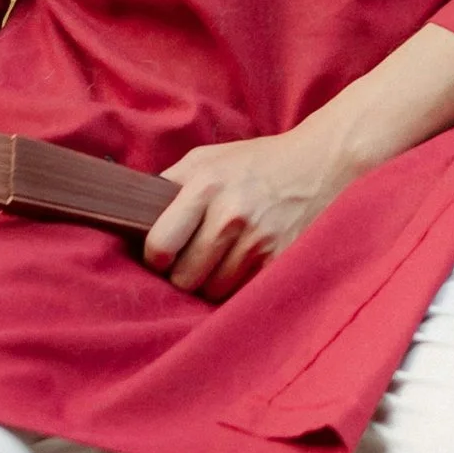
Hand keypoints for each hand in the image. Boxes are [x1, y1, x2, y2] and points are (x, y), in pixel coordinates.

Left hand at [141, 124, 351, 300]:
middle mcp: (232, 214)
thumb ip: (171, 185)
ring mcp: (260, 240)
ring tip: (222, 259)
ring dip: (212, 282)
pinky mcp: (282, 260)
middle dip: (183, 274)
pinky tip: (245, 264)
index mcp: (207, 184)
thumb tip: (132, 217)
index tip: (162, 254)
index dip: (156, 257)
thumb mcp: (208, 159)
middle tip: (193, 260)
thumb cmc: (255, 163)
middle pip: (184, 278)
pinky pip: (243, 293)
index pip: (160, 245)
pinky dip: (239, 285)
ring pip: (213, 291)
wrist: (321, 163)